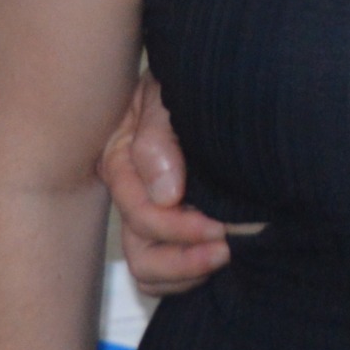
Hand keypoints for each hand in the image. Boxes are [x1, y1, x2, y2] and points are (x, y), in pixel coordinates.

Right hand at [98, 77, 229, 294]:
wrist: (211, 74)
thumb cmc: (187, 83)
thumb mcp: (165, 96)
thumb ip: (158, 137)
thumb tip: (166, 194)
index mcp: (124, 162)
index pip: (140, 214)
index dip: (176, 227)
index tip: (216, 225)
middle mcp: (135, 193)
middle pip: (141, 253)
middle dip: (183, 258)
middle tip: (226, 247)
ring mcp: (155, 210)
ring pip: (151, 269)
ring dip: (187, 271)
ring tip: (225, 256)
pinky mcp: (178, 222)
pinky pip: (168, 271)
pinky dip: (189, 275)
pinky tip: (221, 259)